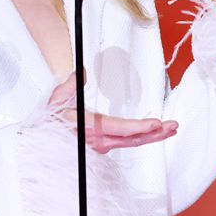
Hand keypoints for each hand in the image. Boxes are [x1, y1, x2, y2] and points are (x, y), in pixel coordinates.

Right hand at [47, 74, 176, 153]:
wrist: (42, 138)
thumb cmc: (51, 118)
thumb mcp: (57, 100)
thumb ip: (70, 86)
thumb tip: (80, 71)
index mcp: (91, 128)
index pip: (120, 129)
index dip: (139, 127)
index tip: (156, 124)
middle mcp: (100, 140)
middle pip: (133, 139)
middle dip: (155, 133)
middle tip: (174, 126)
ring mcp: (103, 145)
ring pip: (132, 141)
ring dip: (153, 136)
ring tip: (170, 129)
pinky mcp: (105, 145)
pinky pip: (127, 142)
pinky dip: (142, 137)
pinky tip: (154, 132)